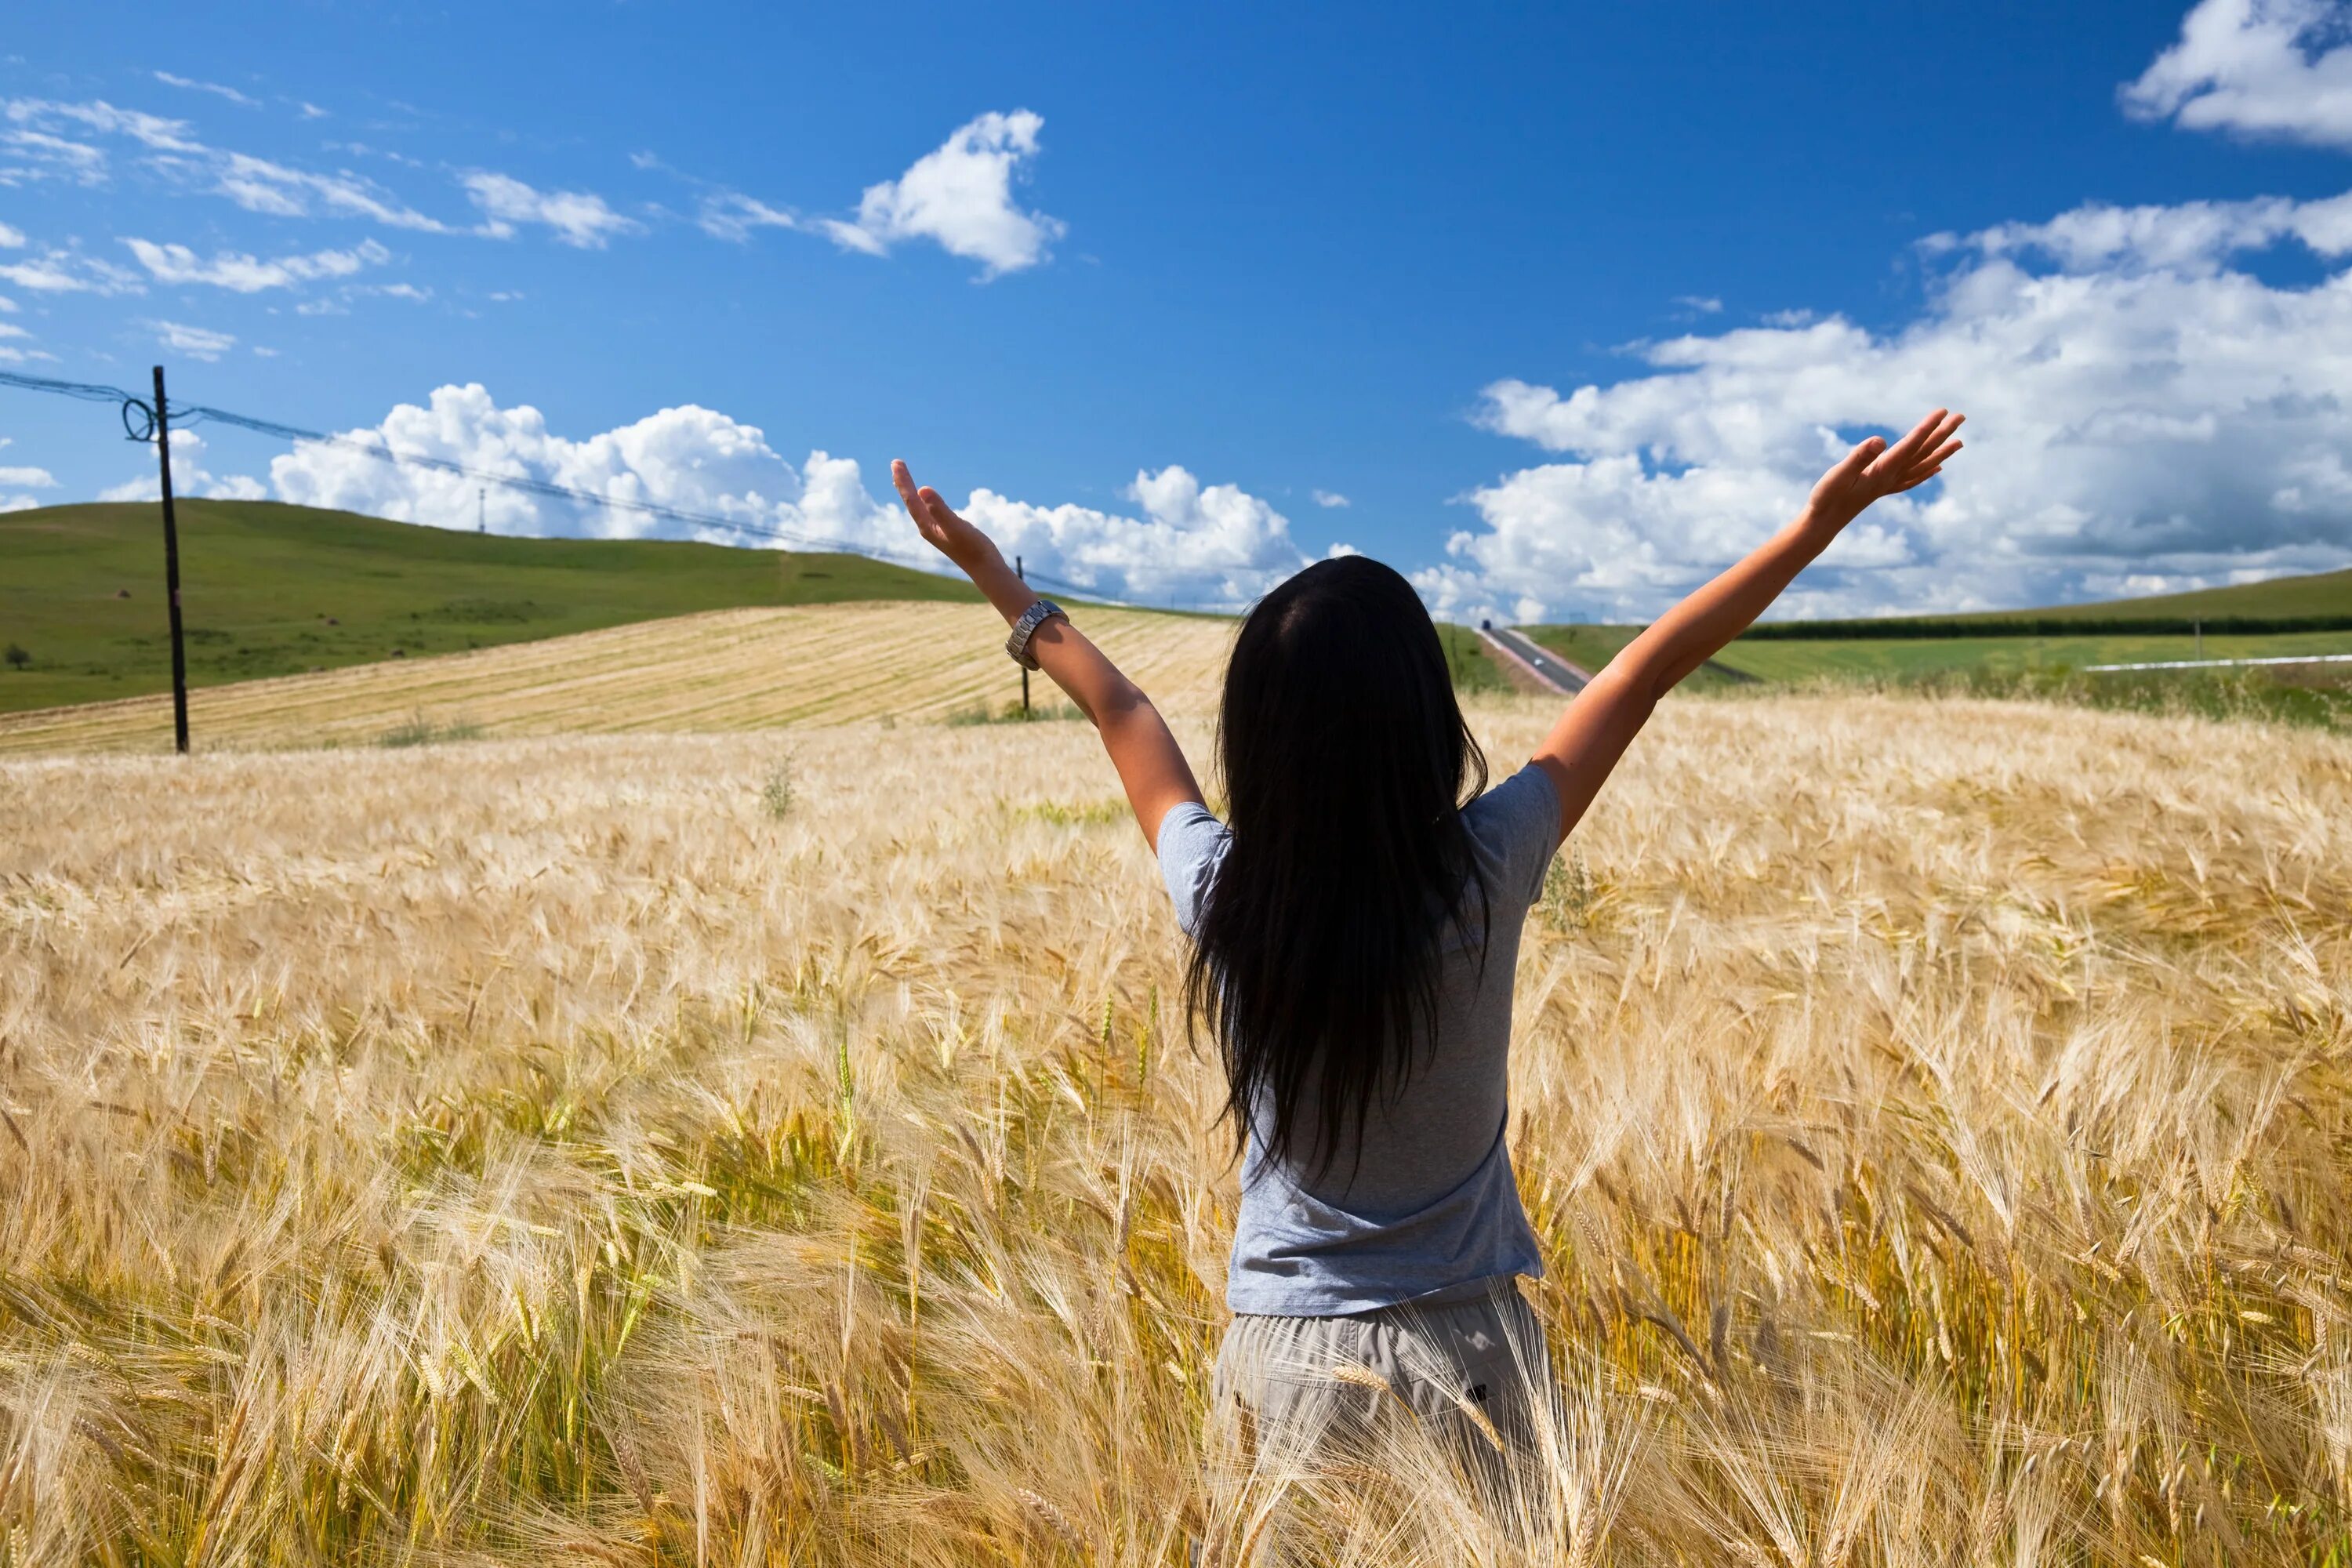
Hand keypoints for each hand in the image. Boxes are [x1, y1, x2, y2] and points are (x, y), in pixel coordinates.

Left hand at [892, 459, 1004, 575]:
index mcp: (928, 526)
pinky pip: (930, 511)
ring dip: (911, 491)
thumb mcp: (956, 526)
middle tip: (896, 463)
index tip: (896, 462)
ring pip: (919, 507)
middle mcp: (928, 528)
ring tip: (904, 479)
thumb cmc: (973, 549)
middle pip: (911, 501)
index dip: (903, 480)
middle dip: (903, 483)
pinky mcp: (947, 531)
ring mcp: (937, 531)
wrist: (986, 569)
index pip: (911, 499)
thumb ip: (940, 509)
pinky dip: (924, 501)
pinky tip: (926, 500)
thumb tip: (922, 489)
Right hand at [1803, 408, 1964, 531]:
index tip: (1943, 411)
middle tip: (1961, 417)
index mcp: (1882, 471)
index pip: (1910, 445)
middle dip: (1942, 434)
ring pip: (1921, 465)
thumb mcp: (1839, 474)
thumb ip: (1859, 457)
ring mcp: (1888, 485)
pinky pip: (1912, 479)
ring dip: (1941, 452)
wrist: (1822, 524)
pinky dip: (1927, 471)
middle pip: (1922, 453)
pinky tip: (1937, 467)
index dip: (1927, 427)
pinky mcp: (1881, 489)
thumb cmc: (1826, 498)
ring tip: (1959, 442)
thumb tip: (1880, 441)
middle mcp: (1891, 478)